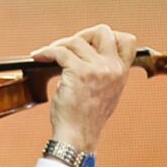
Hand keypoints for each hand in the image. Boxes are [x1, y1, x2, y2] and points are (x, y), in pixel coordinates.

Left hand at [31, 24, 137, 152]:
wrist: (77, 135)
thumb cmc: (85, 118)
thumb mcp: (106, 93)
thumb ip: (104, 73)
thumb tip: (87, 54)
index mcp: (121, 72)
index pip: (128, 40)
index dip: (109, 36)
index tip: (90, 43)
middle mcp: (112, 67)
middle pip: (103, 31)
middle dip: (82, 34)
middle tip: (68, 46)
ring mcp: (97, 68)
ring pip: (76, 41)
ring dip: (59, 45)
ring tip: (48, 54)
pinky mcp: (78, 72)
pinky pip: (59, 51)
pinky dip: (46, 51)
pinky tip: (38, 56)